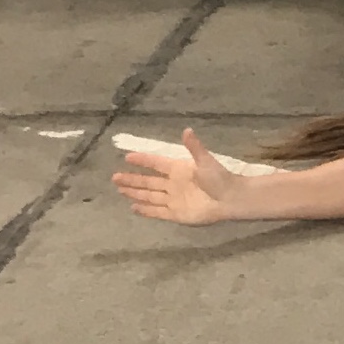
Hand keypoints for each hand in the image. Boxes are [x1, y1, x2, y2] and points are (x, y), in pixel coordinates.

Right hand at [112, 127, 242, 226]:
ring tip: (119, 189)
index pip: (156, 164)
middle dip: (131, 179)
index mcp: (178, 169)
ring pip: (149, 195)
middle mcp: (172, 184)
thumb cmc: (218, 178)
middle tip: (114, 177)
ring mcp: (172, 199)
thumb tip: (187, 130)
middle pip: (147, 181)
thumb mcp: (205, 161)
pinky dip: (145, 209)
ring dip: (134, 192)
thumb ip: (194, 147)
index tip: (127, 157)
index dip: (143, 160)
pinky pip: (156, 211)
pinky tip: (133, 207)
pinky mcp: (175, 213)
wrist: (229, 199)